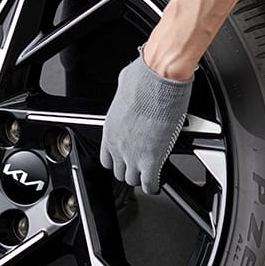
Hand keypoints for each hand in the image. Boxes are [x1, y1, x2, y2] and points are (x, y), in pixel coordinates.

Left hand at [100, 52, 192, 193]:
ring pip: (132, 180)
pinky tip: (156, 184)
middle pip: (118, 171)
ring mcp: (133, 154)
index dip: (117, 161)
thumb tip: (129, 92)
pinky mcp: (151, 159)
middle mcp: (118, 144)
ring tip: (148, 176)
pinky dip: (153, 186)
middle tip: (138, 168)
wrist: (158, 79)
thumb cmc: (144, 79)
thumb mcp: (124, 89)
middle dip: (129, 171)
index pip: (106, 157)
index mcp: (110, 129)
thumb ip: (124, 99)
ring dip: (140, 178)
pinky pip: (150, 183)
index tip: (123, 160)